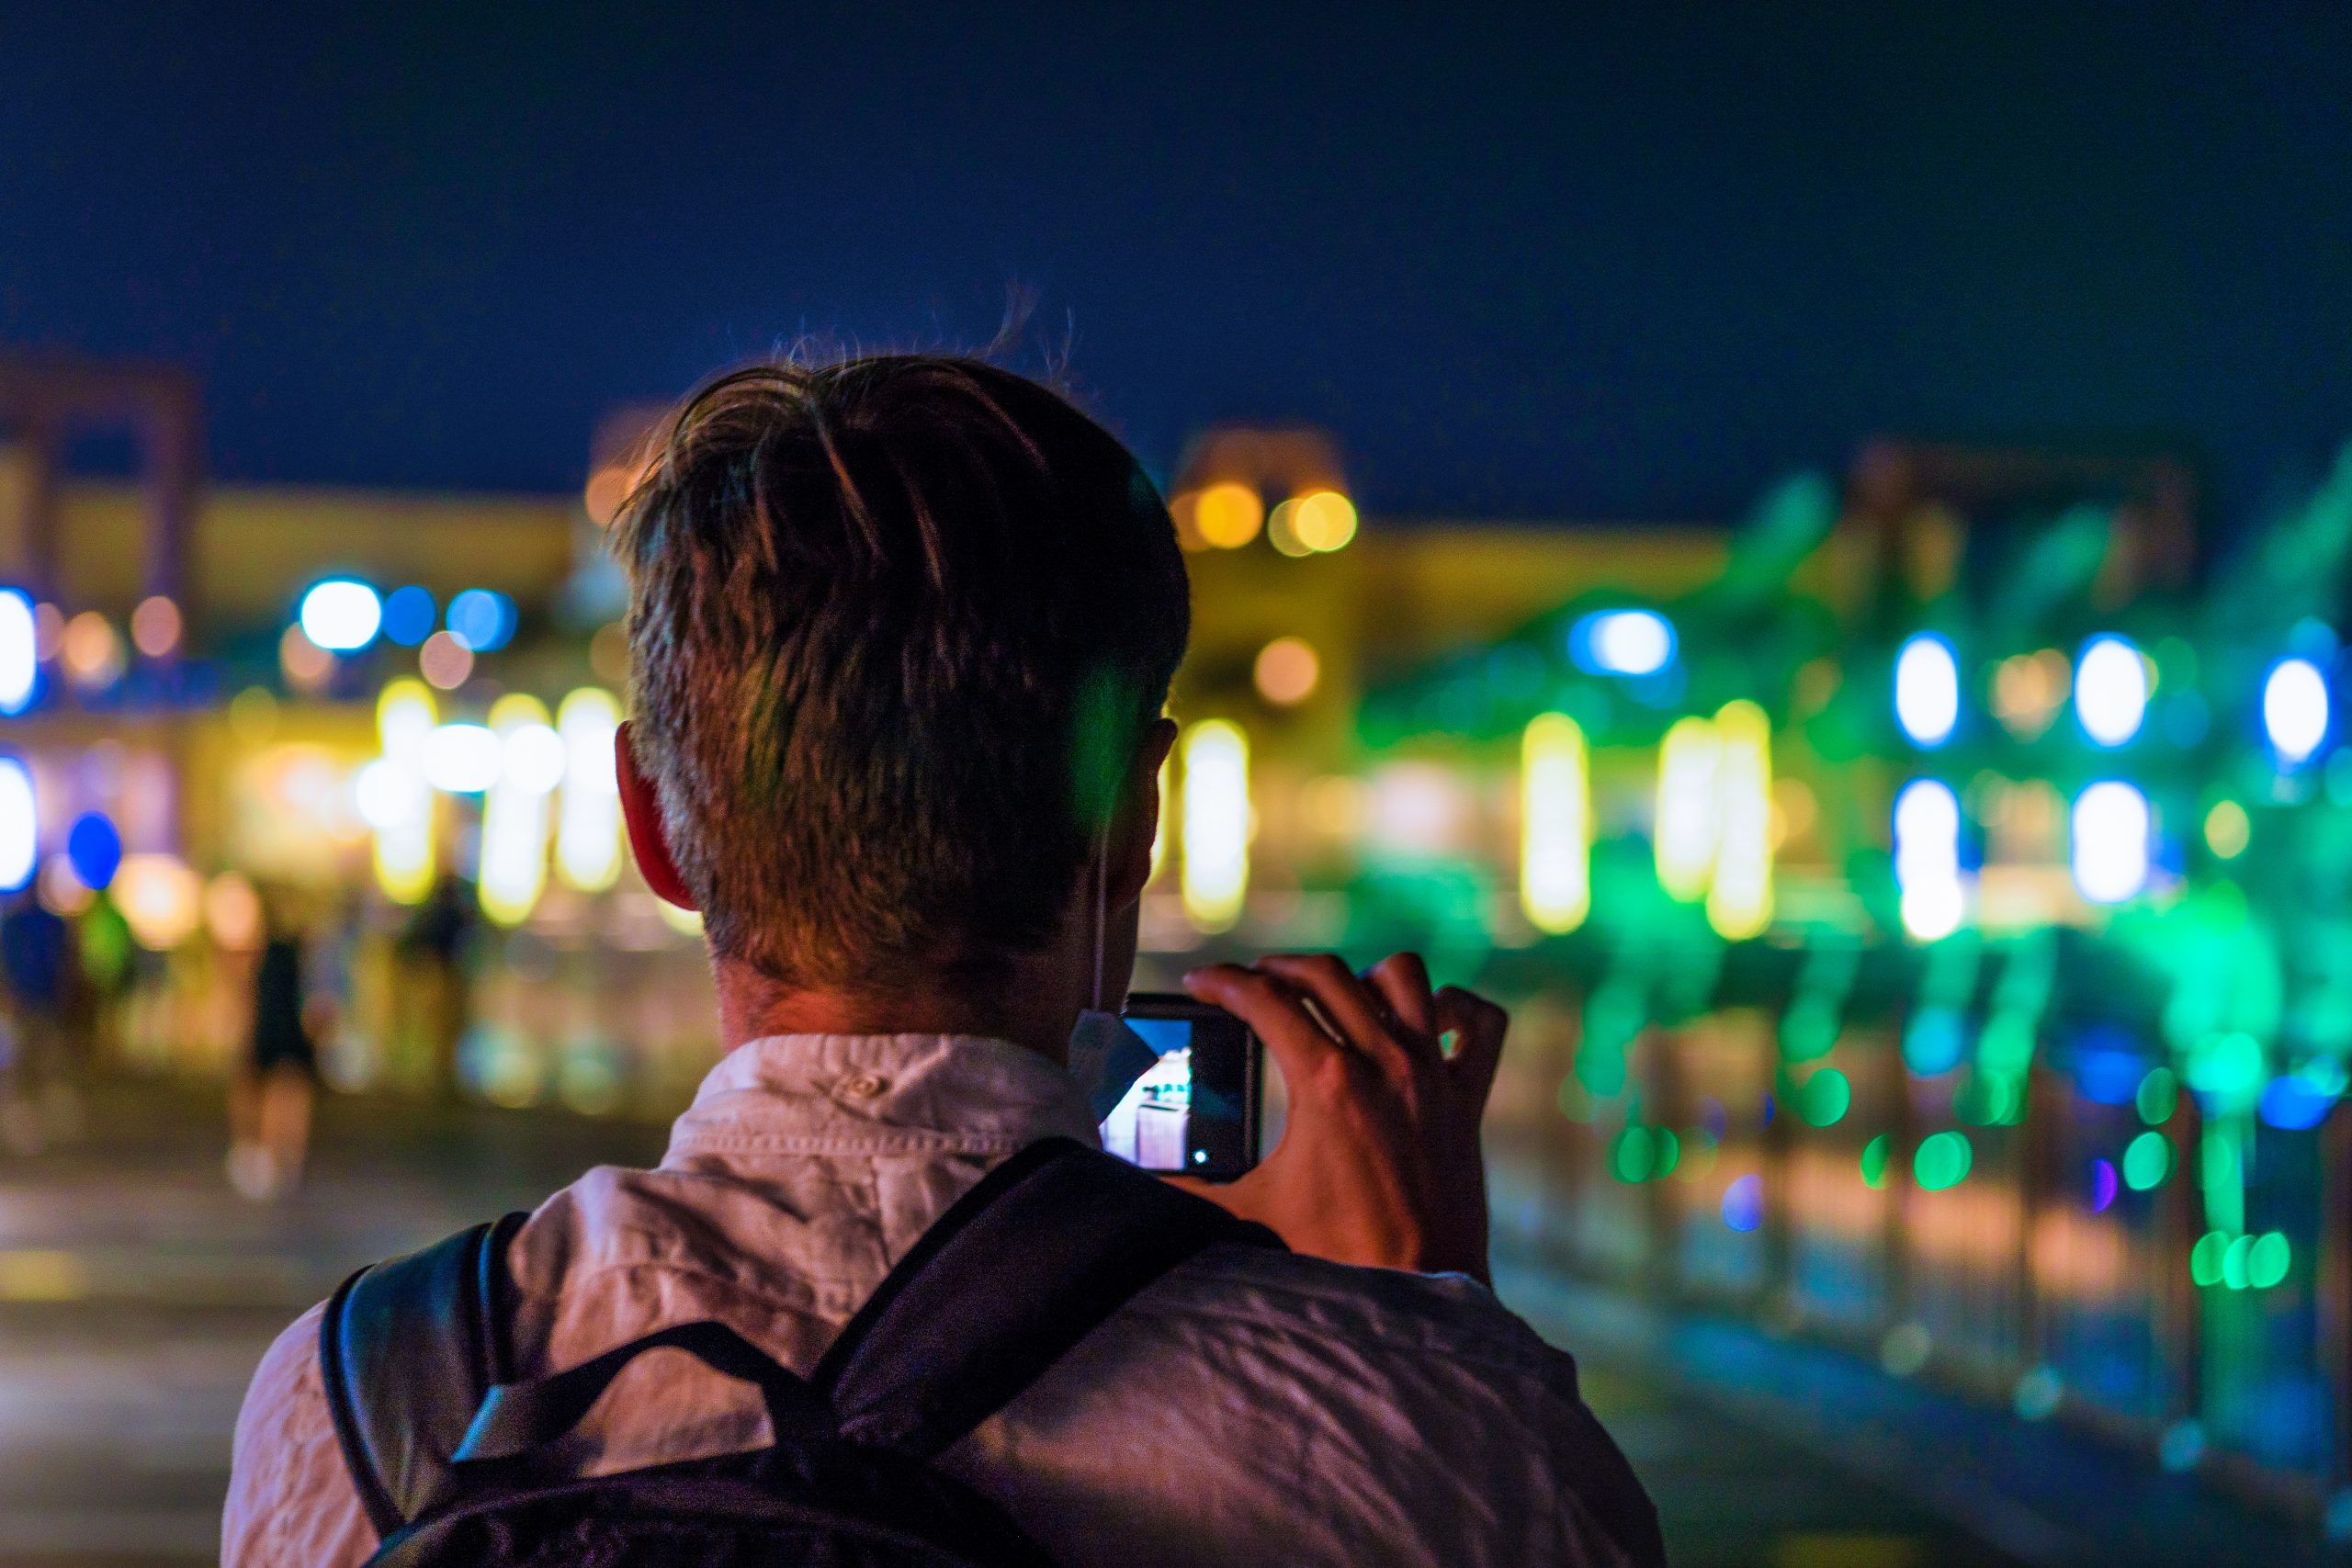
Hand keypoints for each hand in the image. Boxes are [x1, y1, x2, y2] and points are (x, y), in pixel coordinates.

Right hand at [1170, 953, 1505, 1282]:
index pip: (1263, 1001)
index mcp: (1326, 1083)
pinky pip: (1479, 1022)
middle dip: (1277, 967)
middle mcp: (1382, 1063)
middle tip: (1252, 983)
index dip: (1223, 983)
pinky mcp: (1468, 1096)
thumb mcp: (1256, 1207)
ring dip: (1362, 975)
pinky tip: (1424, 1021)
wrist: (1418, 1289)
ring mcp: (1431, 1074)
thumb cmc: (1339, 1252)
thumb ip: (1192, 1186)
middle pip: (1323, 973)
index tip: (1201, 983)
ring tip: (1336, 996)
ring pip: (1402, 976)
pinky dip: (1454, 1008)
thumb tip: (1137, 1180)